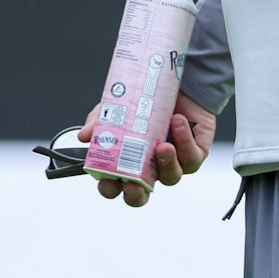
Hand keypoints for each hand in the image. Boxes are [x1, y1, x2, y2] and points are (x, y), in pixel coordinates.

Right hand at [77, 92, 216, 208]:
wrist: (177, 82)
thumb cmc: (145, 101)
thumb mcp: (117, 108)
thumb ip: (100, 122)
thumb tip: (84, 135)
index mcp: (127, 162)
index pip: (115, 185)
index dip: (110, 188)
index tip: (108, 179)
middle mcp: (149, 169)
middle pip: (141, 195)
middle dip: (136, 194)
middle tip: (133, 183)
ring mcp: (173, 164)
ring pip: (170, 177)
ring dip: (165, 163)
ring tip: (162, 145)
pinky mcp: (195, 155)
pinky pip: (191, 157)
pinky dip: (184, 140)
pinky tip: (178, 122)